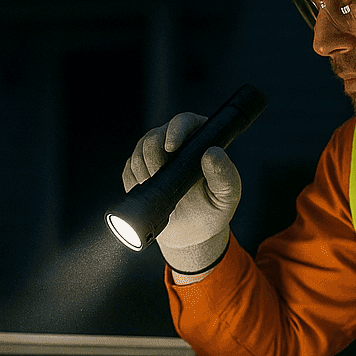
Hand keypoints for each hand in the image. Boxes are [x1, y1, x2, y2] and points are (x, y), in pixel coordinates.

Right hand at [121, 112, 240, 274]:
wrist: (189, 233)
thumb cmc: (212, 211)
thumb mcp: (226, 197)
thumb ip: (225, 176)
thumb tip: (212, 153)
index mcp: (201, 141)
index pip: (185, 122)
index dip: (175, 130)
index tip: (171, 148)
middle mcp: (177, 142)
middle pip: (155, 135)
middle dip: (154, 158)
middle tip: (161, 178)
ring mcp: (155, 154)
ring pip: (139, 150)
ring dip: (144, 172)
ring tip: (159, 190)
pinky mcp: (139, 169)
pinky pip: (129, 169)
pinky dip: (135, 182)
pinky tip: (150, 192)